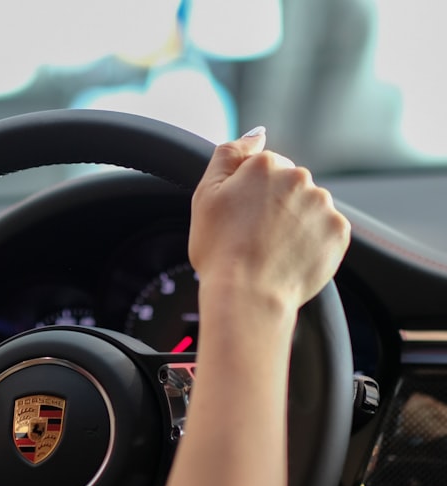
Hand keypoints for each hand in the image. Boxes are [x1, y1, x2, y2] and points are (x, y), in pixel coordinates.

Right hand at [189, 128, 349, 315]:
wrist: (247, 295)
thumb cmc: (220, 249)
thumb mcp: (205, 195)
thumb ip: (229, 153)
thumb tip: (257, 133)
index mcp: (266, 165)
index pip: (262, 168)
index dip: (247, 193)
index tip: (239, 217)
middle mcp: (300, 178)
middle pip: (288, 185)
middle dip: (274, 205)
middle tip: (253, 236)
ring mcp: (323, 205)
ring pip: (308, 207)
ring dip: (294, 222)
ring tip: (272, 249)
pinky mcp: (339, 232)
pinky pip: (325, 230)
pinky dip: (311, 241)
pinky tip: (290, 257)